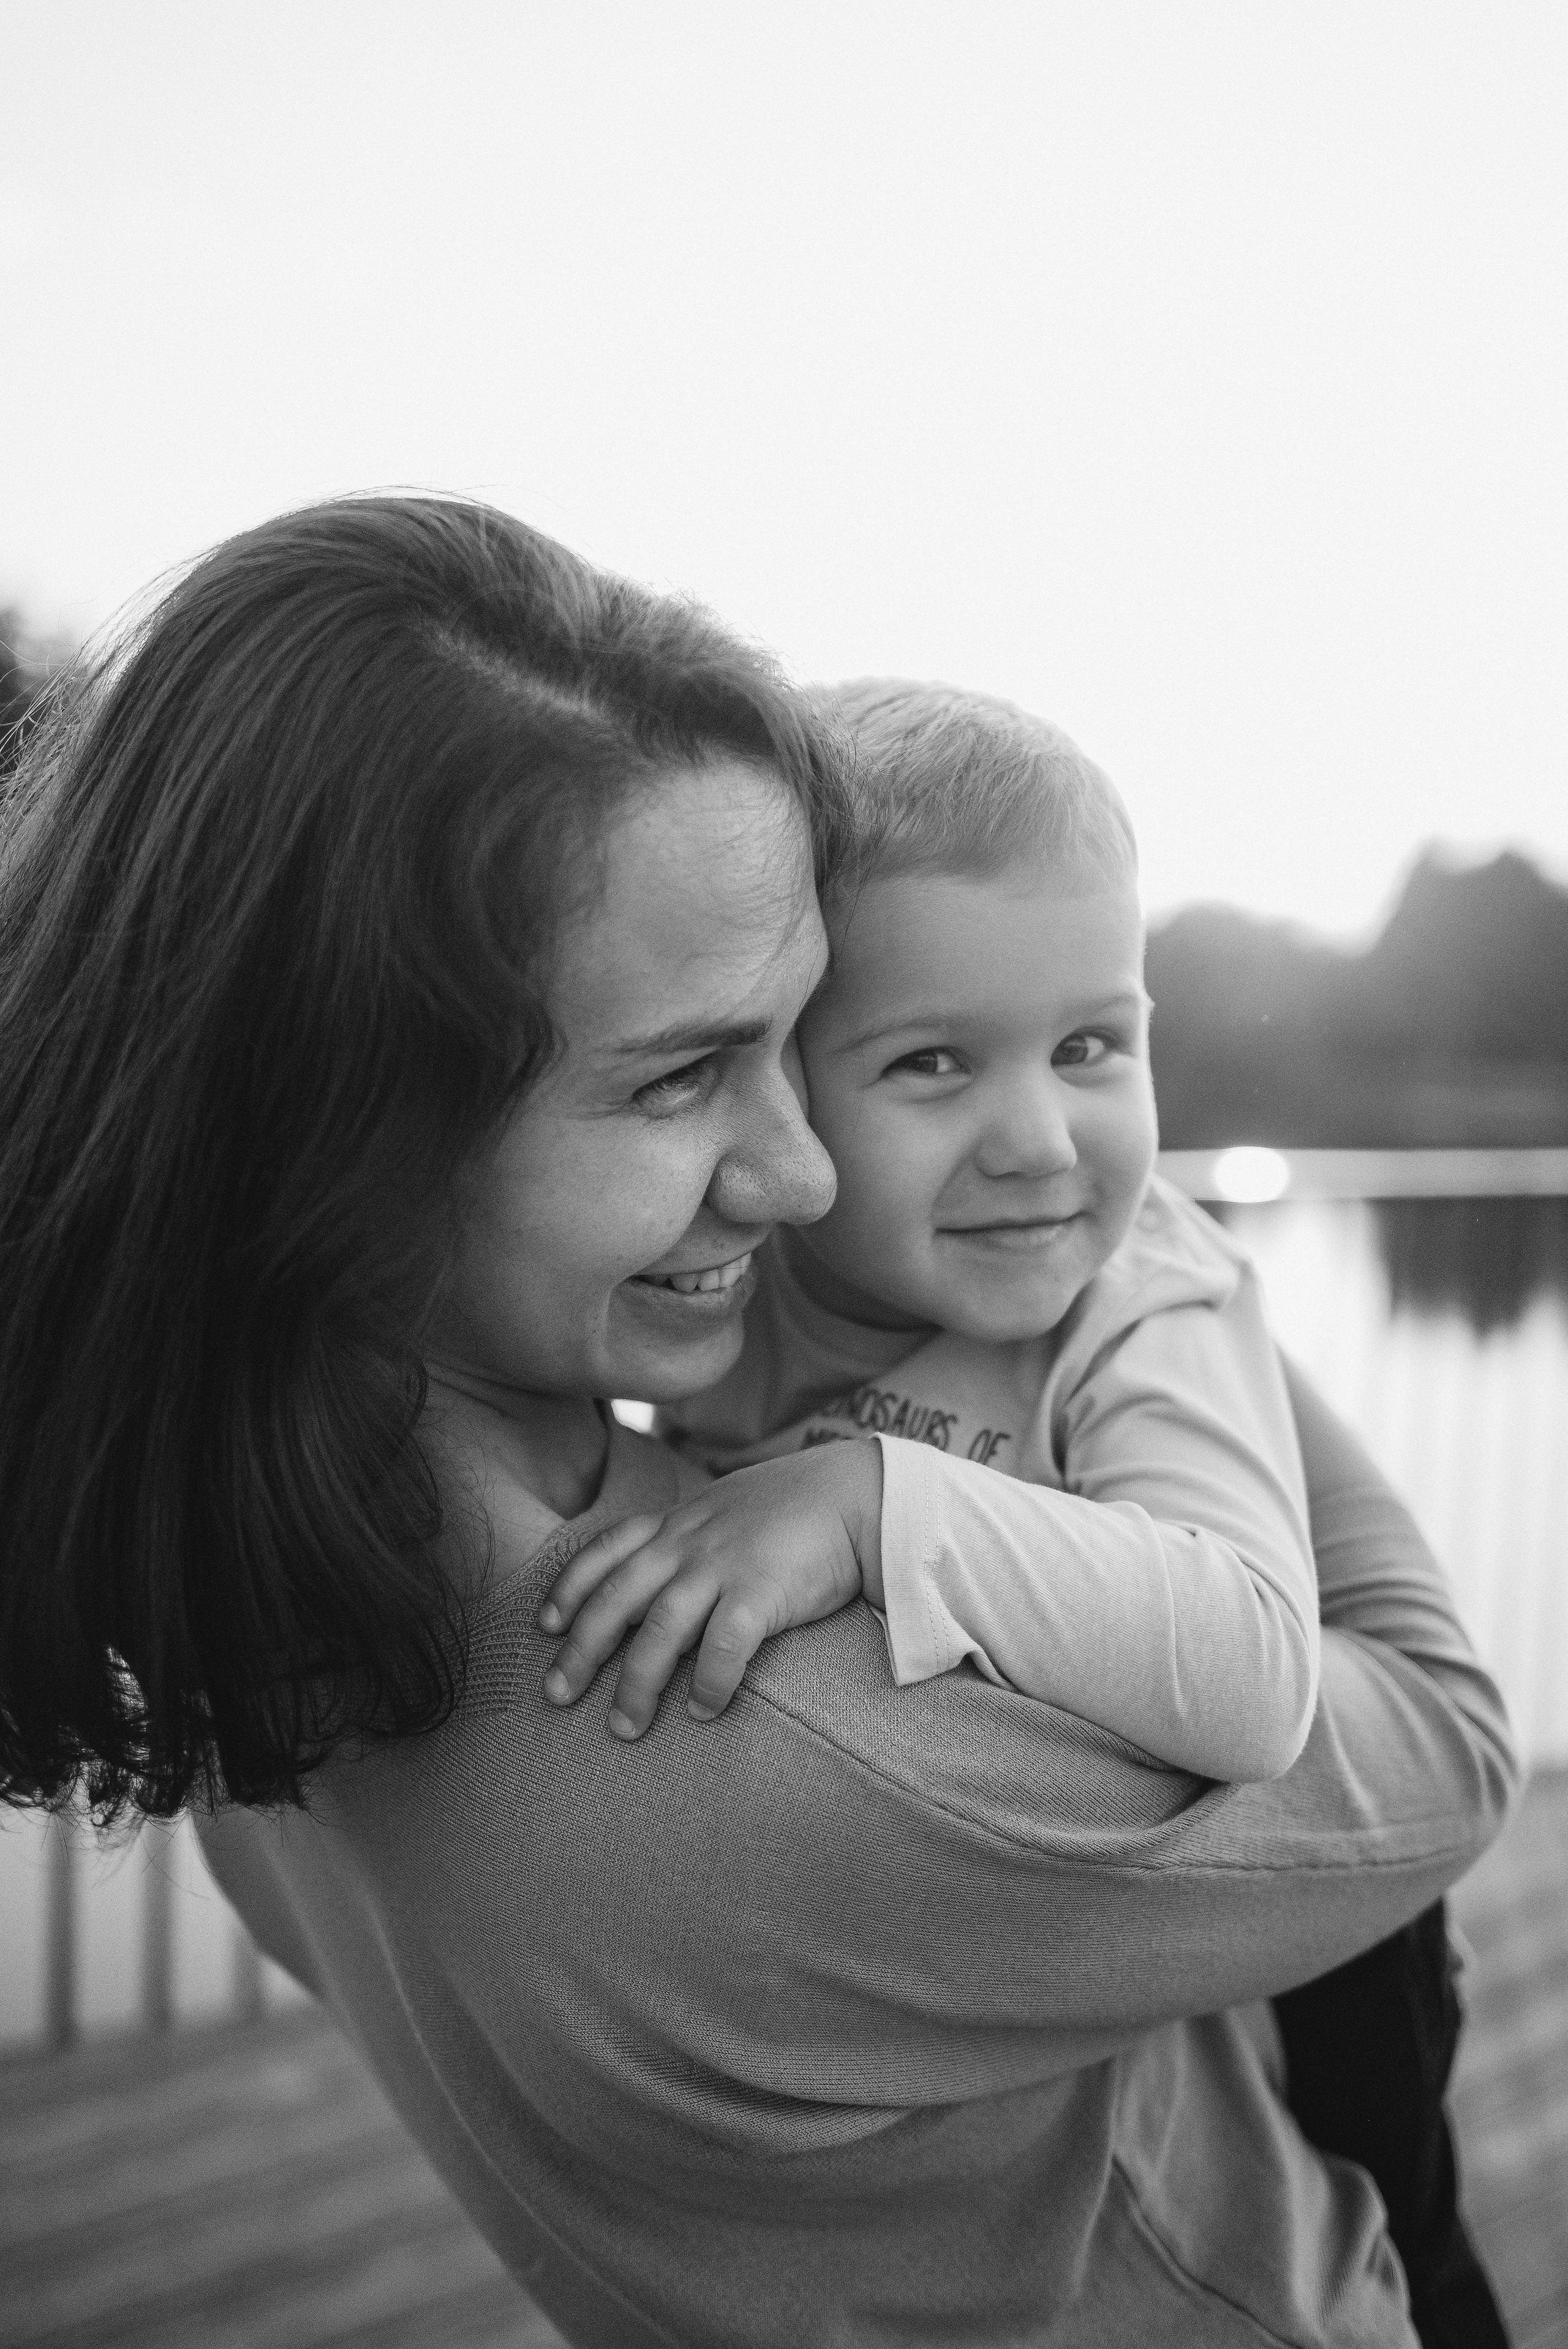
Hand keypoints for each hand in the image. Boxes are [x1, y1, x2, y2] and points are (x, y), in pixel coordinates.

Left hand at [538, 1440, 884, 1737]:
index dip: (569, 1587)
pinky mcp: (762, 1590)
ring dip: (636, 1683)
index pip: (606, 1549)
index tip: (545, 1625)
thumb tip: (669, 1578)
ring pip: (659, 1630)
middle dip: (581, 1649)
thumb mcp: (728, 1509)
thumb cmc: (797, 1509)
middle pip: (616, 1598)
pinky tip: (702, 1711)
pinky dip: (709, 1683)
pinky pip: (723, 1647)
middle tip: (557, 1695)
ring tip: (624, 1727)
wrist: (857, 1494)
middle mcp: (689, 1543)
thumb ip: (694, 1537)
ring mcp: (723, 1565)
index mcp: (679, 1523)